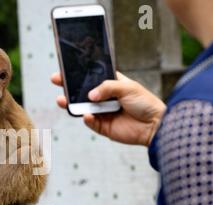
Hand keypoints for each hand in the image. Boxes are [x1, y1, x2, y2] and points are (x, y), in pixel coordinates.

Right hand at [51, 72, 165, 145]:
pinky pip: (90, 122)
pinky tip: (86, 114)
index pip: (91, 77)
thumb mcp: (127, 88)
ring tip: (62, 100)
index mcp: (111, 85)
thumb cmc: (145, 103)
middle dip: (68, 87)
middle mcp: (104, 98)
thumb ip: (107, 88)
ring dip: (71, 104)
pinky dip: (87, 119)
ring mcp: (102, 113)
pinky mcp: (103, 127)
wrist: (155, 125)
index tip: (65, 70)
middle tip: (56, 81)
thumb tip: (90, 95)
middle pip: (82, 92)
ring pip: (82, 107)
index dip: (79, 74)